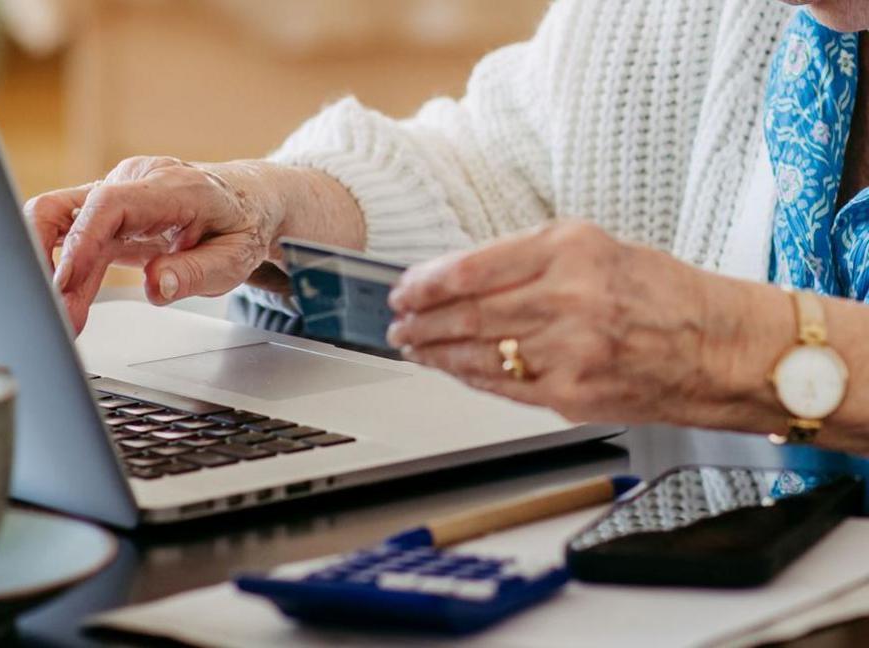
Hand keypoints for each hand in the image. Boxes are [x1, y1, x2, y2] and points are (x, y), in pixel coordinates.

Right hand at [24, 157, 282, 332]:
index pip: (111, 204)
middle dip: (50, 261)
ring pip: (60, 223)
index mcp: (172, 187)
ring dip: (56, 272)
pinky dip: (66, 271)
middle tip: (59, 312)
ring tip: (67, 317)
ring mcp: (116, 193)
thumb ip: (195, 272)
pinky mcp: (107, 212)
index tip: (66, 281)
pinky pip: (72, 236)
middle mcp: (135, 181)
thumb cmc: (240, 225)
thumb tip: (155, 287)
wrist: (246, 200)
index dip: (81, 241)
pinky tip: (70, 302)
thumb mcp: (236, 258)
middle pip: (66, 206)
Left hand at [386, 221, 744, 424]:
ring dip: (436, 352)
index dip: (426, 282)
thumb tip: (462, 278)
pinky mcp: (571, 394)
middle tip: (399, 324)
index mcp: (571, 250)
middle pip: (468, 313)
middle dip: (422, 322)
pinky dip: (469, 377)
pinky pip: (502, 385)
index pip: (473, 267)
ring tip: (413, 347)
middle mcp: (568, 298)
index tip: (404, 290)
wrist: (721, 348)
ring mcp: (569, 351)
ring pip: (478, 352)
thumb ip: (529, 260)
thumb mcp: (598, 248)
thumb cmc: (664, 295)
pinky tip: (451, 369)